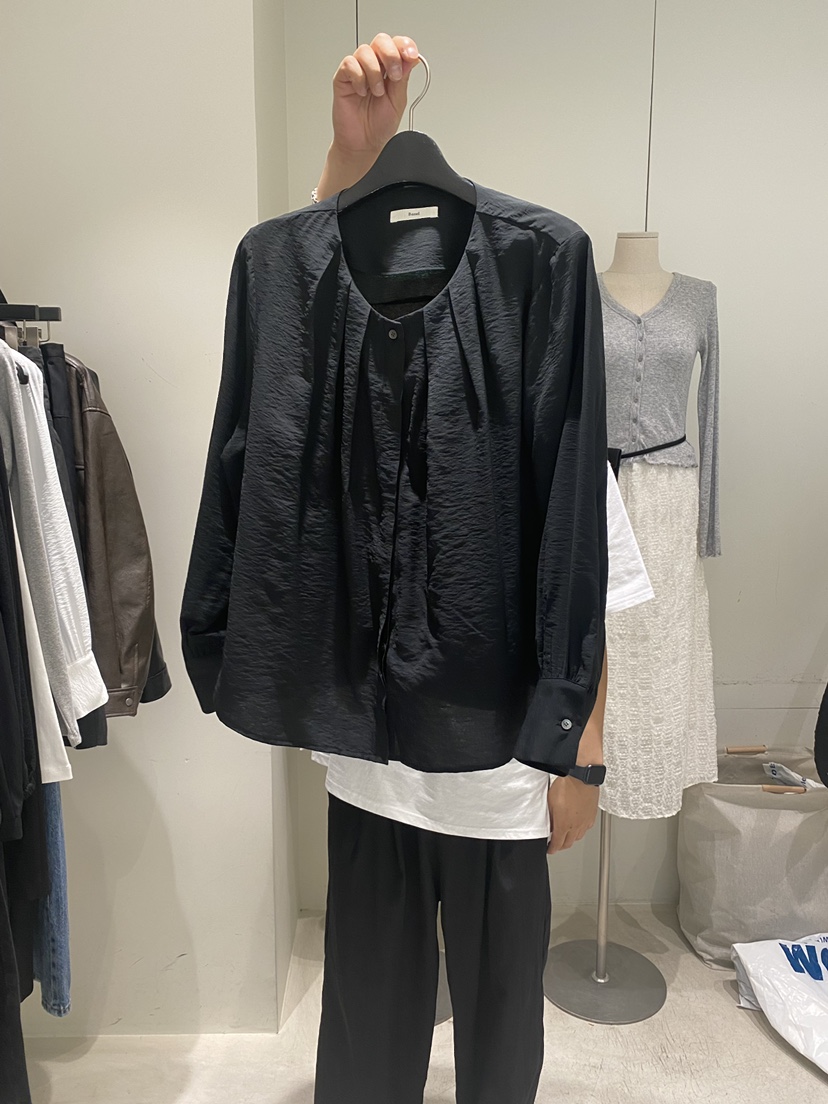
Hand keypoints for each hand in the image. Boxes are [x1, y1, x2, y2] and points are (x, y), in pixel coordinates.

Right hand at [317, 33, 419, 198]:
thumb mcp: (398, 102)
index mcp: (389, 70)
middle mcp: (374, 67)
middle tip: (394, 76)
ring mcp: (357, 71)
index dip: (405, 45)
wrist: (362, 145)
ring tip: (376, 92)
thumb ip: (403, 79)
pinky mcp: (343, 78)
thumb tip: (410, 58)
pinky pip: (349, 64)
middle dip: (390, 55)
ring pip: (365, 51)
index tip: (410, 55)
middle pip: (381, 41)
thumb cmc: (378, 127)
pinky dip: (358, 77)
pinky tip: (361, 92)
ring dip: (374, 73)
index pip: (397, 45)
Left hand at [547, 775, 599, 854]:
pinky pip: (586, 828)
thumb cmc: (566, 786)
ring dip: (571, 838)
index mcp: (563, 824)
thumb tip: (549, 825)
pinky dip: (580, 830)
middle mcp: (576, 826)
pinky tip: (577, 825)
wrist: (581, 777)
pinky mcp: (591, 816)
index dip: (552, 849)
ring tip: (566, 835)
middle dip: (561, 846)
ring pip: (578, 837)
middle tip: (556, 844)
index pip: (557, 844)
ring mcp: (585, 821)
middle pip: (568, 843)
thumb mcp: (550, 802)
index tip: (550, 850)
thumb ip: (550, 817)